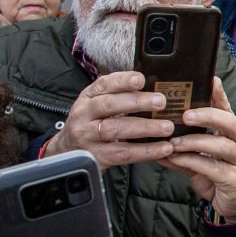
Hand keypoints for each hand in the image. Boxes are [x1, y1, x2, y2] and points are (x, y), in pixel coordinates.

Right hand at [47, 71, 175, 169]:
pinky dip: (146, 151)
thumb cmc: (92, 123)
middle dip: (137, 102)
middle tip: (161, 101)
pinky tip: (163, 148)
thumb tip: (153, 81)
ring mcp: (88, 137)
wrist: (68, 151)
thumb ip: (122, 94)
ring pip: (116, 130)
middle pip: (109, 105)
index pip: (103, 85)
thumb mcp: (99, 104)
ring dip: (145, 128)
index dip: (122, 81)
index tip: (140, 79)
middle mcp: (84, 115)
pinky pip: (124, 154)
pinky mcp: (97, 157)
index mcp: (88, 98)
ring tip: (167, 127)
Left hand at [157, 77, 235, 220]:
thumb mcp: (200, 158)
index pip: (226, 108)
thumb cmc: (217, 176)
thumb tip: (155, 137)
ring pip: (221, 145)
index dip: (219, 94)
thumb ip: (182, 147)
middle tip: (185, 115)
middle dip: (207, 115)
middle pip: (229, 122)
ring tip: (174, 142)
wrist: (235, 204)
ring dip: (195, 141)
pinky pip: (213, 167)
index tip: (210, 79)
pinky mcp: (235, 179)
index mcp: (232, 133)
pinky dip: (192, 162)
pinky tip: (176, 159)